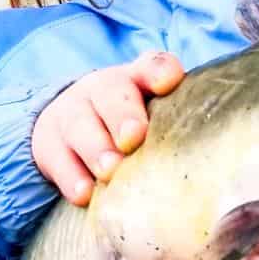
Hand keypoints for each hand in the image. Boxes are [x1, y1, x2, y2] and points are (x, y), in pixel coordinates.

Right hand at [32, 50, 184, 203]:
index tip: (168, 83)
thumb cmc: (128, 124)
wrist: (67, 125)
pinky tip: (84, 193)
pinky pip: (57, 159)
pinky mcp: (48, 144)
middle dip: (123, 115)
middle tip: (133, 138)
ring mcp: (71, 115)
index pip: (152, 66)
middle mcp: (100, 90)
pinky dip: (71, 177)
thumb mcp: (151, 114)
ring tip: (110, 171)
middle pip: (111, 95)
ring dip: (97, 149)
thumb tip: (211, 158)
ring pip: (80, 127)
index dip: (160, 72)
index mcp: (136, 79)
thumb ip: (177, 122)